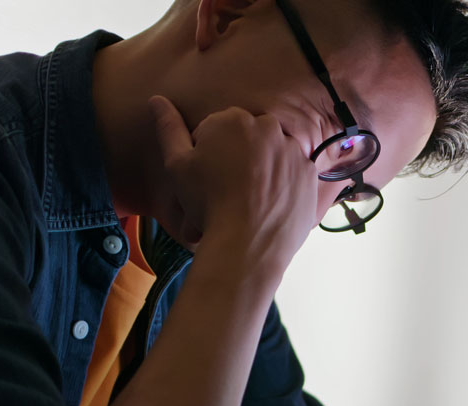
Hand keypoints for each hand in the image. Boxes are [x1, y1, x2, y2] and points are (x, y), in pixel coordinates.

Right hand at [148, 95, 317, 270]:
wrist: (246, 244)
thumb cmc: (207, 204)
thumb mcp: (177, 166)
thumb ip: (169, 128)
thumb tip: (157, 99)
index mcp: (233, 119)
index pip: (220, 129)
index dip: (211, 154)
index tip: (209, 178)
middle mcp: (268, 127)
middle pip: (251, 139)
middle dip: (242, 157)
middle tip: (230, 191)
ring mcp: (293, 150)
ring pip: (275, 155)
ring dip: (266, 171)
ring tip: (252, 201)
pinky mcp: (310, 174)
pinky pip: (296, 175)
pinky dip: (286, 187)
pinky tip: (271, 206)